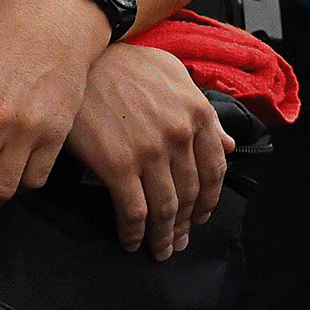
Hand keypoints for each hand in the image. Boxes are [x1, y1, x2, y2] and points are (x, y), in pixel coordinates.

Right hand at [64, 38, 229, 254]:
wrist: (82, 59)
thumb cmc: (125, 63)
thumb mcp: (174, 75)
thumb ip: (204, 112)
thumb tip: (227, 144)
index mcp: (197, 114)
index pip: (215, 169)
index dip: (209, 200)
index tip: (201, 216)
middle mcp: (179, 136)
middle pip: (190, 194)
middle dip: (186, 225)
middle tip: (179, 242)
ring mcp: (150, 153)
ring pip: (166, 208)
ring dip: (164, 236)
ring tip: (160, 250)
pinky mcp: (118, 165)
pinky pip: (134, 211)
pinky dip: (135, 233)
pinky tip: (132, 241)